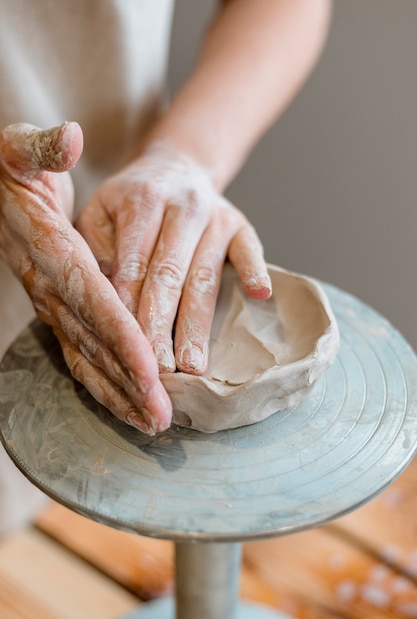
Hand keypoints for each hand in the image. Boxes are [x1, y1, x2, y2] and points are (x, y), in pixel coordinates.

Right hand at [0, 123, 170, 434]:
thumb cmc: (13, 170)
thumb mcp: (19, 147)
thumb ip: (41, 148)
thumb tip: (68, 139)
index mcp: (50, 250)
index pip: (91, 298)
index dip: (120, 332)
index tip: (151, 365)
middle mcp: (50, 287)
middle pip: (94, 341)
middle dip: (128, 379)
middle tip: (161, 415)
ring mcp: (52, 306)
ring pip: (87, 358)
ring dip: (120, 393)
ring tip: (152, 423)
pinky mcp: (58, 314)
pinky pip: (82, 356)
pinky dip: (106, 385)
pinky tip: (129, 406)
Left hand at [75, 141, 271, 374]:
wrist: (175, 166)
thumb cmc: (130, 201)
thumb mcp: (100, 212)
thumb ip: (95, 250)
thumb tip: (103, 301)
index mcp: (141, 201)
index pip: (134, 264)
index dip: (129, 309)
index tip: (125, 348)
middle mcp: (181, 207)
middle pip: (170, 274)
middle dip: (162, 325)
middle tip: (158, 370)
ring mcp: (215, 216)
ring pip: (205, 276)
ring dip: (199, 323)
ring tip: (194, 365)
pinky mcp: (240, 225)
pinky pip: (250, 250)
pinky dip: (255, 271)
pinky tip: (260, 295)